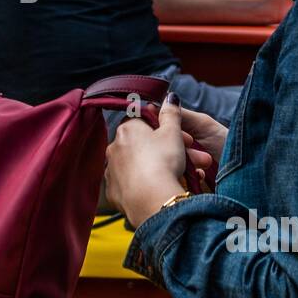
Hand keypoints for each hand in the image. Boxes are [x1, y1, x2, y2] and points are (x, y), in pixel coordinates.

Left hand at [106, 95, 213, 228]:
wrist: (153, 200)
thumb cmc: (163, 162)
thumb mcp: (173, 132)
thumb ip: (171, 113)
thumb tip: (170, 97)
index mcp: (127, 129)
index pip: (141, 120)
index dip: (160, 128)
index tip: (176, 137)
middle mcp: (113, 148)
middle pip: (140, 145)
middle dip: (163, 150)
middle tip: (185, 159)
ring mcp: (111, 171)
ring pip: (136, 165)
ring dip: (153, 168)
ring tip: (176, 177)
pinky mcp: (113, 192)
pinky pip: (130, 185)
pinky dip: (143, 185)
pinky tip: (158, 189)